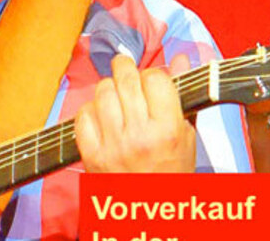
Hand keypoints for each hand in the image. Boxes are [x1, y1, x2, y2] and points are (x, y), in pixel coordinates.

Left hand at [75, 54, 195, 172]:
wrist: (150, 211)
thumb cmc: (172, 173)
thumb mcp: (186, 136)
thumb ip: (184, 95)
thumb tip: (182, 58)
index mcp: (168, 130)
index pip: (155, 79)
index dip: (153, 74)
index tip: (152, 79)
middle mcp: (139, 136)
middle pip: (125, 79)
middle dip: (125, 66)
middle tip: (125, 66)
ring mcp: (113, 145)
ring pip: (102, 93)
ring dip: (108, 87)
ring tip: (115, 94)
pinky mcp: (91, 155)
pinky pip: (83, 115)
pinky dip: (90, 109)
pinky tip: (100, 115)